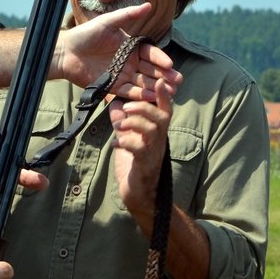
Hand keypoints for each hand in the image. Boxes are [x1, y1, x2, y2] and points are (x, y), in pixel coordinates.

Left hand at [55, 3, 181, 100]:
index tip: (170, 64)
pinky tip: (150, 97)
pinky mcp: (112, 87)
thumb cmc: (85, 34)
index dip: (160, 59)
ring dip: (156, 87)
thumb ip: (128, 15)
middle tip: (177, 81)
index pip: (150, 53)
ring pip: (143, 82)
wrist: (65, 52)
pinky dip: (139, 95)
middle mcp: (129, 62)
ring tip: (169, 92)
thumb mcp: (108, 22)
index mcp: (131, 47)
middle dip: (164, 76)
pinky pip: (128, 92)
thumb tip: (149, 4)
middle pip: (151, 70)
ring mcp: (121, 75)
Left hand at [108, 76, 172, 219]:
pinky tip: (114, 144)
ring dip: (134, 123)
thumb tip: (115, 103)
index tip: (160, 82)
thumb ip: (123, 123)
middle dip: (144, 108)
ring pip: (152, 131)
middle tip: (127, 106)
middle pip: (161, 118)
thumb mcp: (128, 140)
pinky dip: (125, 143)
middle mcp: (159, 142)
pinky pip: (139, 150)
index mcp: (157, 134)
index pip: (165, 111)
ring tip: (119, 124)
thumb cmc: (135, 167)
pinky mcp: (145, 165)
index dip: (164, 97)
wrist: (140, 196)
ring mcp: (154, 154)